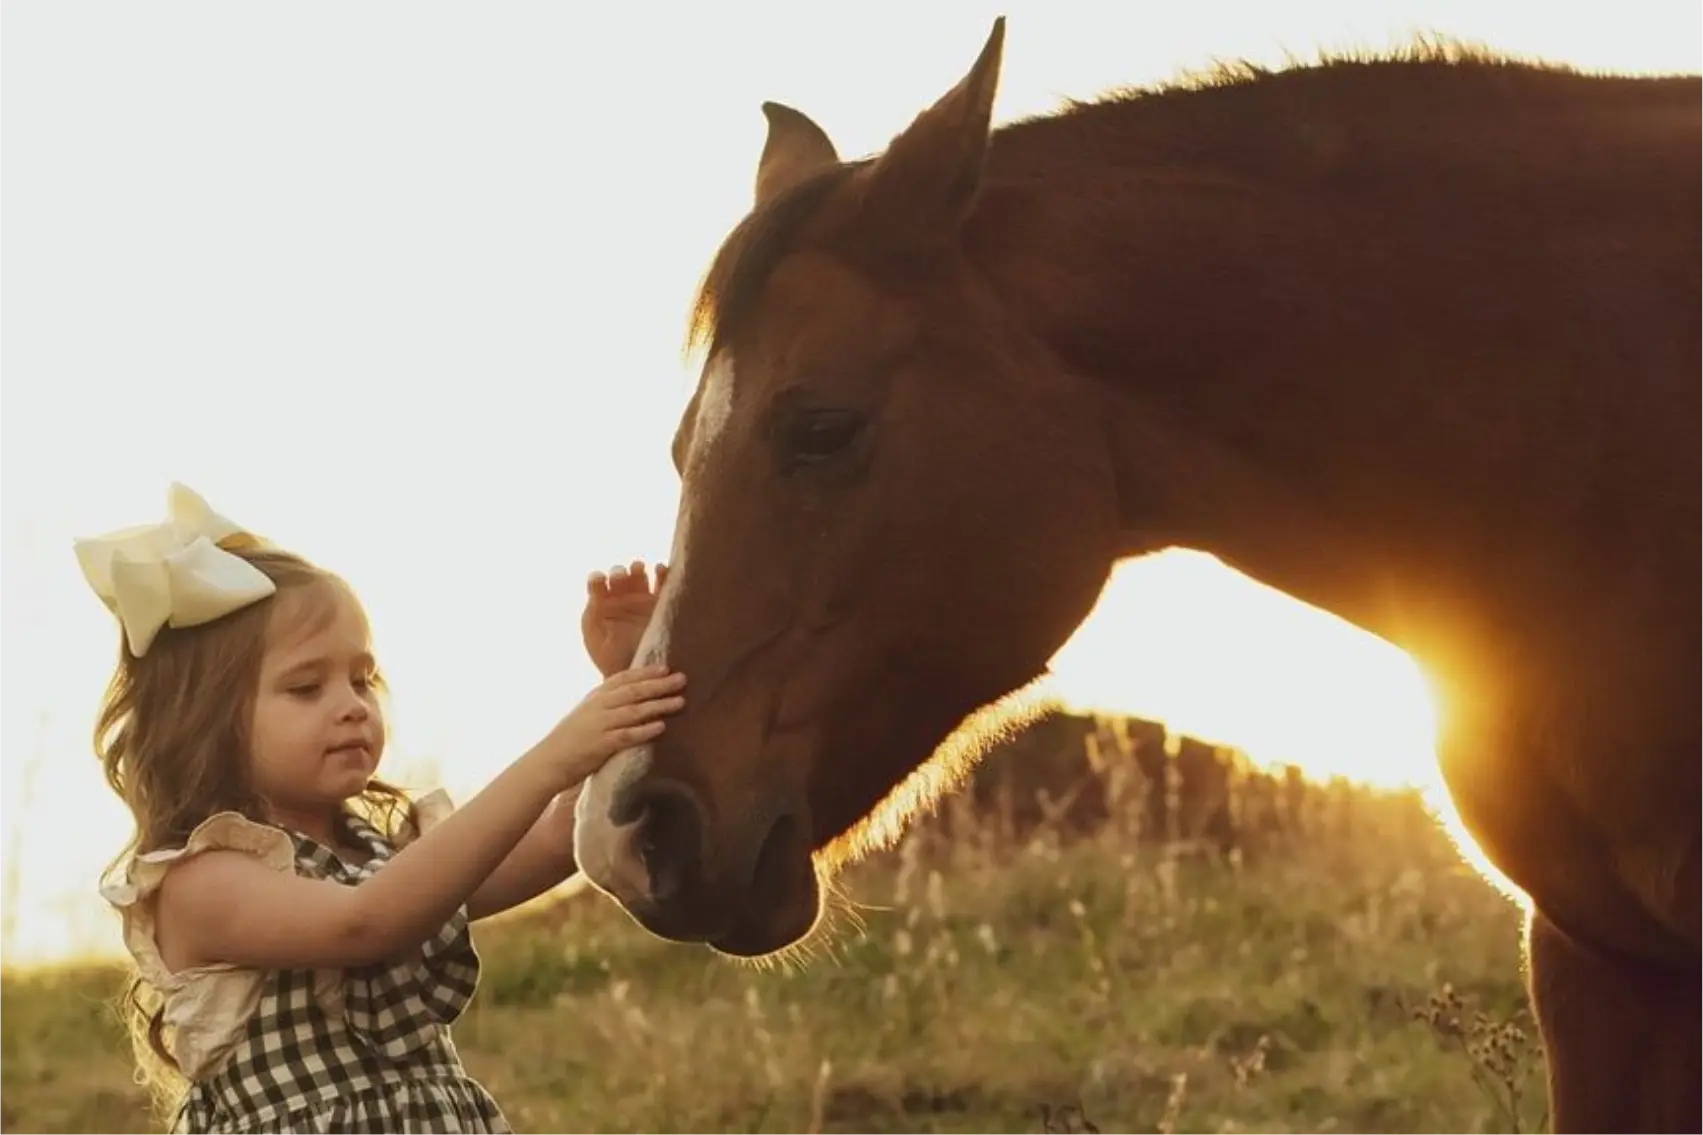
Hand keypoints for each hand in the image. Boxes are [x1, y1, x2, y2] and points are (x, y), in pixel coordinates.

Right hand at [533, 664, 685, 788]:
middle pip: (633, 691)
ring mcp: (600, 725)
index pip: (623, 679)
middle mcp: (598, 706)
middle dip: (659, 684)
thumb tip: (633, 696)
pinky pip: (627, 735)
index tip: (665, 667)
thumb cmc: (570, 740)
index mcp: (595, 697)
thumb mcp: (587, 714)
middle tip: (682, 679)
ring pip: (634, 711)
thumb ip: (607, 704)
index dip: (645, 672)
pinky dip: (644, 730)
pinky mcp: (601, 745)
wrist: (548, 762)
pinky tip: (661, 726)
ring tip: (680, 701)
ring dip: (658, 705)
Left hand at [582, 560, 668, 677]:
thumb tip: (594, 594)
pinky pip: (663, 584)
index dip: (598, 578)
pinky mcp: (661, 604)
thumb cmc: (610, 659)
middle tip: (621, 576)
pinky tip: (660, 570)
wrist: (637, 676)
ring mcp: (642, 599)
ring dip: (637, 568)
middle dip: (619, 572)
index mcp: (601, 603)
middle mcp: (621, 597)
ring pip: (640, 574)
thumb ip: (591, 614)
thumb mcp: (595, 637)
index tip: (600, 580)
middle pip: (620, 575)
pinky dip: (663, 573)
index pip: (597, 582)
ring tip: (637, 569)